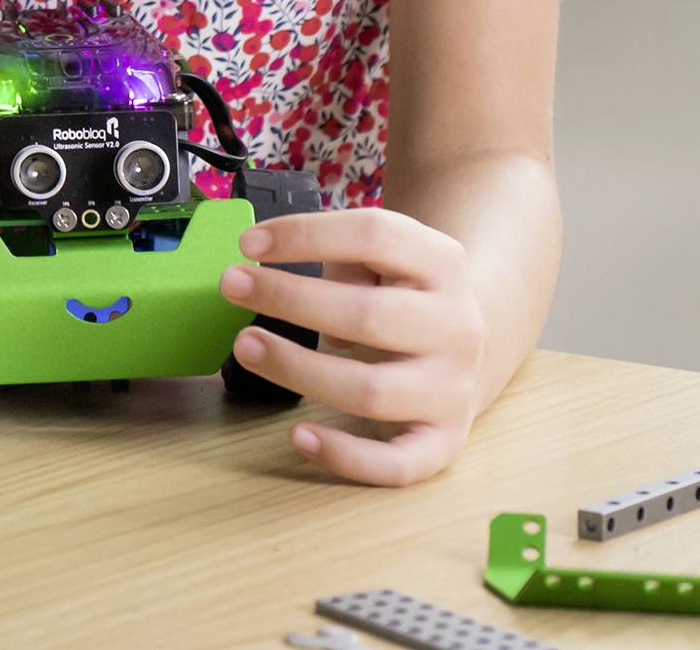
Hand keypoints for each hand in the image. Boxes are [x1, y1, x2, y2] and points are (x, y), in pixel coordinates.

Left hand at [218, 207, 487, 486]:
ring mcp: (452, 389)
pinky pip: (396, 463)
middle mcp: (455, 326)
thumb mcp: (389, 257)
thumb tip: (278, 276)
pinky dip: (346, 456)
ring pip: (371, 390)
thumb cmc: (402, 295)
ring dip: (299, 370)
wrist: (468, 349)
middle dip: (290, 299)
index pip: (376, 236)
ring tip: (244, 346)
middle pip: (368, 315)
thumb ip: (346, 256)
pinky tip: (298, 436)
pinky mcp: (444, 442)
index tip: (248, 243)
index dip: (307, 235)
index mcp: (442, 263)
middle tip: (231, 286)